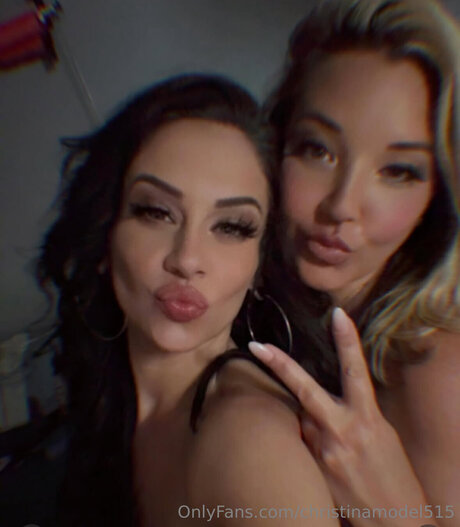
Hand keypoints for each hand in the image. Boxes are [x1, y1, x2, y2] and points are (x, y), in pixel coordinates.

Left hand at [249, 307, 435, 526]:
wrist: (395, 523)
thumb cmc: (394, 476)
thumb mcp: (382, 435)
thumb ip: (355, 412)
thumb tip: (333, 396)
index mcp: (367, 418)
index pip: (355, 371)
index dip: (347, 340)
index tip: (337, 314)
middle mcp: (341, 430)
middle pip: (305, 390)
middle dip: (279, 364)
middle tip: (255, 346)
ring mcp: (322, 451)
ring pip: (300, 419)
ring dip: (306, 420)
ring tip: (332, 442)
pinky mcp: (310, 469)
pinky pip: (300, 443)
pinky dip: (305, 441)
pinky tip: (324, 458)